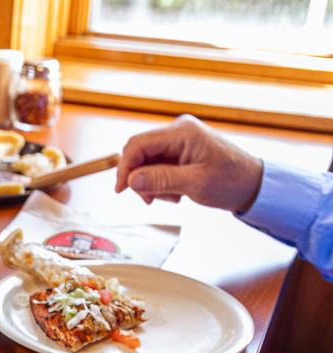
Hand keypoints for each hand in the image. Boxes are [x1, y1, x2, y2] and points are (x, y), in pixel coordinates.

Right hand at [115, 115, 263, 210]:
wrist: (253, 184)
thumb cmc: (231, 181)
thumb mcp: (194, 184)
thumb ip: (160, 180)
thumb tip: (131, 180)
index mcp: (182, 132)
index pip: (138, 144)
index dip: (125, 167)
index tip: (121, 190)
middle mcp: (178, 131)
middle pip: (139, 152)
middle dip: (139, 178)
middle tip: (150, 199)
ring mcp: (179, 140)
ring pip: (147, 162)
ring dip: (152, 183)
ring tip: (172, 197)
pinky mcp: (181, 150)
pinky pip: (158, 165)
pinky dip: (160, 182)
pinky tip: (176, 192)